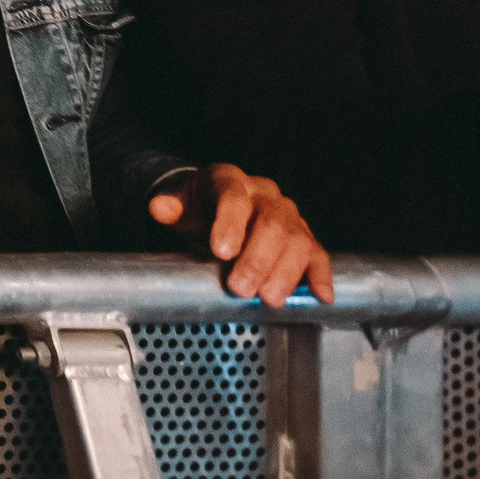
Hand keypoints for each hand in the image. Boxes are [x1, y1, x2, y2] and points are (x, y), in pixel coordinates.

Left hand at [150, 164, 333, 304]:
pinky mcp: (305, 236)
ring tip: (269, 298)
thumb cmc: (199, 207)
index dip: (230, 224)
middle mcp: (265, 194)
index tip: (222, 252)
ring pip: (297, 240)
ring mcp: (289, 215)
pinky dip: (320, 275)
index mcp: (230, 180)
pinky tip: (320, 296)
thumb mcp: (180, 206)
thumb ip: (170, 208)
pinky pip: (318, 254)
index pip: (233, 197)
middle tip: (242, 288)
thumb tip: (159, 207)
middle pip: (270, 223)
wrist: (218, 204)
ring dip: (285, 272)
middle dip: (257, 259)